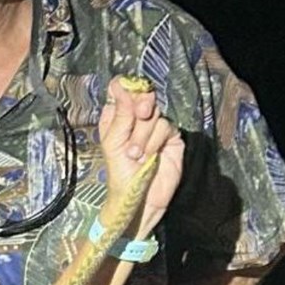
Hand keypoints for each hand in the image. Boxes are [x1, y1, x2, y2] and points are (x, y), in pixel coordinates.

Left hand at [97, 76, 184, 236]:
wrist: (139, 198)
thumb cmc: (120, 172)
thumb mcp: (113, 143)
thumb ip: (120, 115)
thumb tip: (121, 86)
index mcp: (117, 117)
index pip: (122, 92)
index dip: (125, 88)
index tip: (123, 88)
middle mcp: (137, 120)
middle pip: (143, 97)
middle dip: (141, 104)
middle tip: (140, 113)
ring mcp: (155, 128)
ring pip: (155, 114)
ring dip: (143, 133)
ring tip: (135, 153)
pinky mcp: (171, 138)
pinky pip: (166, 127)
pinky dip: (155, 139)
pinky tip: (149, 154)